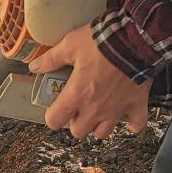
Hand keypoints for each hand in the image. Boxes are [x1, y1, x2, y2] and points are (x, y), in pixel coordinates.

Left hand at [26, 25, 150, 138]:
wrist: (136, 39)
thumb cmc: (102, 42)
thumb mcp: (71, 44)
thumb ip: (51, 58)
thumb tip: (34, 66)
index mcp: (76, 95)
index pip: (54, 121)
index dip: (52, 116)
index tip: (55, 108)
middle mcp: (94, 109)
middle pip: (78, 132)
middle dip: (75, 122)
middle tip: (77, 108)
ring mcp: (116, 110)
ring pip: (103, 133)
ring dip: (98, 125)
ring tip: (98, 112)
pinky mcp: (136, 105)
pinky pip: (136, 125)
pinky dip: (132, 123)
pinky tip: (128, 116)